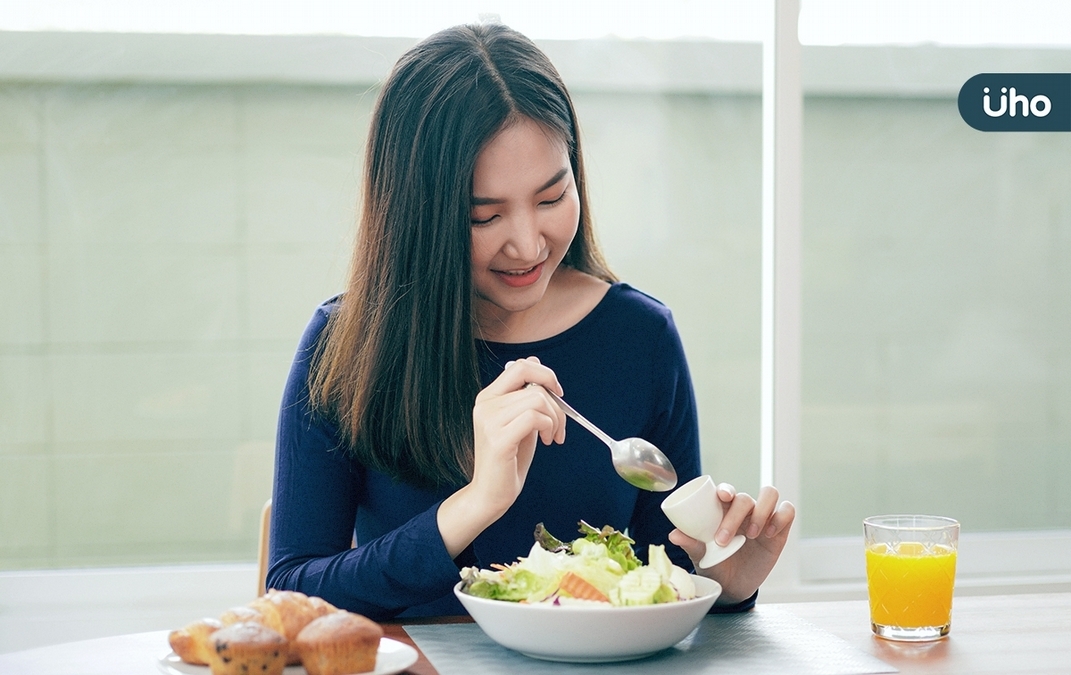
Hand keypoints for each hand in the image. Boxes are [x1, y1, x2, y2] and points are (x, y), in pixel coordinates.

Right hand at [469, 357, 566, 513]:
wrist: (490, 494)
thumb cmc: (508, 460)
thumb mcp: (520, 421)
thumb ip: (526, 397)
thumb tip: (537, 364)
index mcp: (488, 397)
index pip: (519, 366)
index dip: (545, 374)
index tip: (557, 393)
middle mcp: (485, 405)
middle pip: (533, 384)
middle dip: (556, 403)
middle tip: (559, 425)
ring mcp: (489, 421)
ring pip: (537, 400)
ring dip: (555, 419)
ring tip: (552, 436)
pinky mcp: (498, 439)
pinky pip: (534, 418)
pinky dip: (549, 427)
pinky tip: (548, 441)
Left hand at [668, 483, 794, 604]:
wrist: (732, 587)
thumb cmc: (714, 566)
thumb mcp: (701, 557)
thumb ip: (691, 544)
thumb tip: (673, 535)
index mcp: (722, 510)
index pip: (727, 490)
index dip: (726, 489)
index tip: (722, 497)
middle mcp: (743, 510)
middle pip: (745, 497)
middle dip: (735, 516)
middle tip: (723, 540)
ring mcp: (762, 517)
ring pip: (770, 494)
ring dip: (761, 511)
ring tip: (752, 534)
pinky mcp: (779, 529)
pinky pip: (787, 512)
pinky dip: (780, 517)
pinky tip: (769, 533)